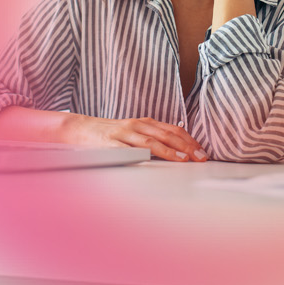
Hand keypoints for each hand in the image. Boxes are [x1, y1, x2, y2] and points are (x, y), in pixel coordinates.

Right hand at [65, 114, 206, 161]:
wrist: (80, 129)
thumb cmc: (109, 135)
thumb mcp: (134, 133)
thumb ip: (152, 139)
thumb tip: (177, 151)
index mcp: (145, 123)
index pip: (173, 130)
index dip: (190, 140)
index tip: (202, 152)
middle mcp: (137, 126)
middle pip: (167, 135)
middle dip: (187, 147)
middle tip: (201, 157)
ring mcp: (124, 134)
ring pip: (151, 141)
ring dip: (170, 151)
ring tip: (184, 159)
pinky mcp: (111, 144)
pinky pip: (128, 150)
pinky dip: (142, 155)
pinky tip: (153, 161)